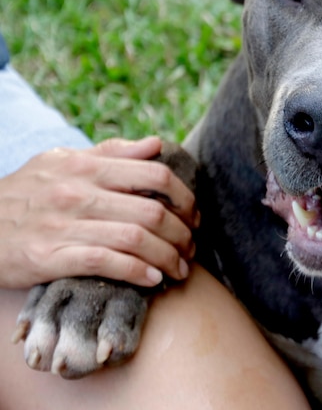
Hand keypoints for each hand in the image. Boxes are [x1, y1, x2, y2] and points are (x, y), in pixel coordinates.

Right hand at [0, 137, 196, 288]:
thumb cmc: (26, 193)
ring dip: (168, 257)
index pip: (155, 176)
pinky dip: (137, 271)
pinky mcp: (48, 257)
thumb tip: (156, 144)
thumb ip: (111, 153)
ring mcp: (63, 225)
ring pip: (135, 239)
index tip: (194, 215)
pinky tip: (152, 278)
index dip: (185, 198)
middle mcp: (78, 192)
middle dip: (183, 234)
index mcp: (86, 166)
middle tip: (192, 248)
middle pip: (153, 212)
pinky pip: (106, 263)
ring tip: (179, 269)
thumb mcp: (61, 161)